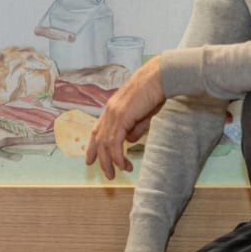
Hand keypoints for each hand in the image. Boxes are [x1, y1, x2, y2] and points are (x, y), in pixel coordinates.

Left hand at [83, 58, 165, 179]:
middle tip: (107, 174)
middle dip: (100, 159)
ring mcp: (114, 113)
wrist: (160, 77)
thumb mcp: (143, 113)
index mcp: (112, 108)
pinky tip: (123, 164)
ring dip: (110, 161)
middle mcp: (109, 110)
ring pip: (105, 143)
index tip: (91, 159)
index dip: (93, 146)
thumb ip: (135, 127)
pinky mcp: (121, 117)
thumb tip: (130, 141)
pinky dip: (117, 156)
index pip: (97, 130)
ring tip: (115, 174)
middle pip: (98, 139)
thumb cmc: (154, 92)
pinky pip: (114, 142)